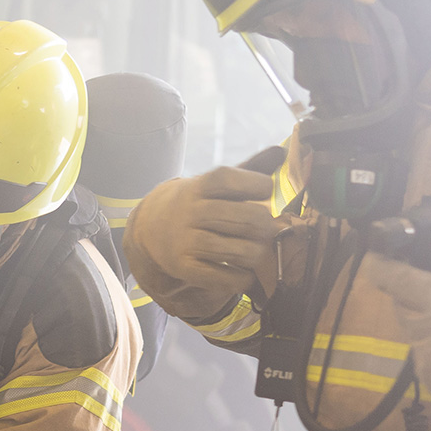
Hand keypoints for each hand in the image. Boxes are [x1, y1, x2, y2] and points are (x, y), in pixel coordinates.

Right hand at [125, 167, 291, 315]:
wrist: (149, 228)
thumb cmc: (196, 203)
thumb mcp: (215, 184)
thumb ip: (250, 169)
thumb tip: (281, 152)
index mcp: (201, 186)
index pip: (234, 180)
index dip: (260, 185)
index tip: (262, 192)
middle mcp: (192, 212)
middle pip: (250, 218)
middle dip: (266, 225)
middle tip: (262, 228)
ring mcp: (187, 241)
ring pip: (244, 252)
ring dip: (257, 253)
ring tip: (252, 249)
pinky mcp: (185, 268)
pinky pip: (228, 278)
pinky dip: (243, 278)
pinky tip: (240, 270)